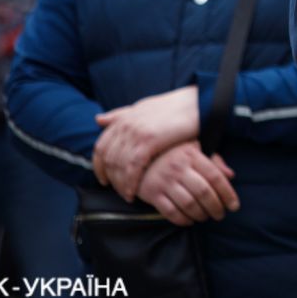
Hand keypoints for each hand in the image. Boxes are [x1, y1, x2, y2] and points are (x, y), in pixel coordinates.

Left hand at [94, 86, 199, 200]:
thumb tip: (98, 119)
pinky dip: (130, 182)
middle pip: (108, 158)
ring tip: (127, 195)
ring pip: (118, 165)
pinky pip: (132, 167)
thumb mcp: (145, 108)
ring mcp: (136, 132)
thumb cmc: (175, 106)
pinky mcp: (149, 140)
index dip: (99, 166)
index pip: (101, 147)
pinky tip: (133, 193)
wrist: (198, 102)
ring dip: (120, 183)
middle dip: (110, 178)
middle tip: (117, 191)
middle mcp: (126, 125)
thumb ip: (121, 115)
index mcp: (124, 118)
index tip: (104, 179)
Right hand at [137, 141, 238, 225]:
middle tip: (220, 215)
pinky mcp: (152, 194)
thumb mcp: (194, 149)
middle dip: (216, 207)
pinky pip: (170, 212)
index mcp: (192, 155)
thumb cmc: (173, 153)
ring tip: (205, 217)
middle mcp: (178, 168)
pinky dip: (183, 220)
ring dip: (200, 215)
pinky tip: (189, 221)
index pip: (215, 176)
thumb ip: (214, 161)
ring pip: (188, 204)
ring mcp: (164, 181)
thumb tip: (231, 175)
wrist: (138, 157)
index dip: (228, 193)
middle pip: (203, 192)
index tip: (234, 206)